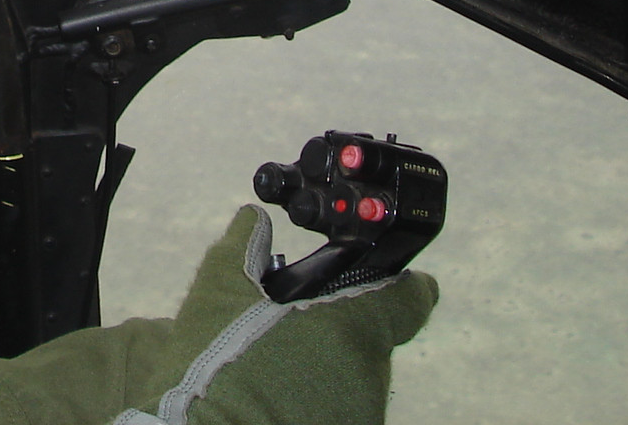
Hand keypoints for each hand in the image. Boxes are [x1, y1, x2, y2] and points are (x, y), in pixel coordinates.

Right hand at [119, 204, 437, 424]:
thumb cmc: (217, 366)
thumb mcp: (218, 290)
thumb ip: (244, 246)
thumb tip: (253, 221)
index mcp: (352, 325)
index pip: (410, 299)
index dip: (405, 286)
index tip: (397, 282)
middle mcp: (369, 374)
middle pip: (366, 339)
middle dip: (333, 329)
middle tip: (287, 327)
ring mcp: (361, 415)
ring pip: (349, 377)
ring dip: (321, 368)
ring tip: (270, 368)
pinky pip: (337, 409)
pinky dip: (312, 401)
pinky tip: (273, 396)